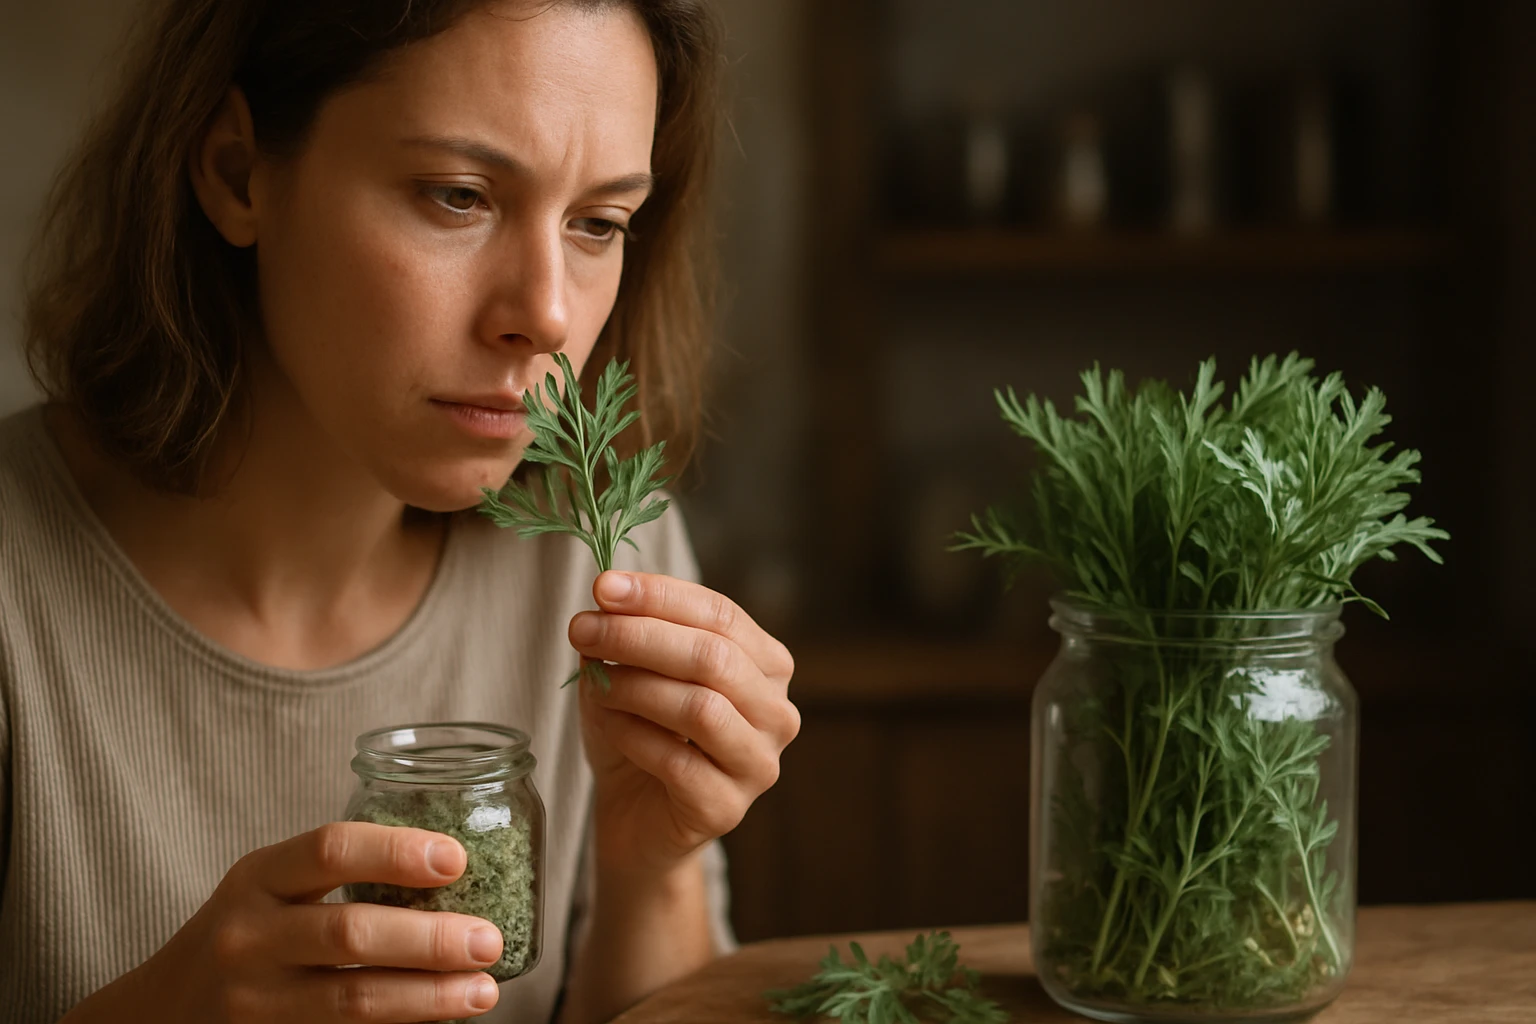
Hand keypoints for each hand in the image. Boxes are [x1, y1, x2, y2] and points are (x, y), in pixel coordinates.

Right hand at [63, 823, 502, 1022]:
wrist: (157, 1014)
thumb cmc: (243, 936)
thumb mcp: (271, 889)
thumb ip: (340, 875)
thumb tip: (457, 872)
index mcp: (258, 879)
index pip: (330, 849)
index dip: (397, 851)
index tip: (456, 860)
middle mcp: (248, 937)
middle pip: (351, 933)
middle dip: (430, 938)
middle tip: (488, 940)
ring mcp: (251, 1000)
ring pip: (351, 1000)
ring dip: (427, 997)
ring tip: (483, 991)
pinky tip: (440, 1022)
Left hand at [568, 571, 798, 877]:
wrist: (634, 815)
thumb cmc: (640, 731)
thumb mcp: (633, 669)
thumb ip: (629, 630)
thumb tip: (608, 594)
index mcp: (767, 665)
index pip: (721, 613)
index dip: (661, 596)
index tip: (604, 587)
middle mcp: (777, 713)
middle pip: (714, 657)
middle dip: (640, 636)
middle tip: (583, 629)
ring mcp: (758, 764)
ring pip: (701, 708)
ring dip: (635, 686)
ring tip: (595, 682)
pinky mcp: (726, 808)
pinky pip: (677, 760)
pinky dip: (633, 734)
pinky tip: (609, 725)